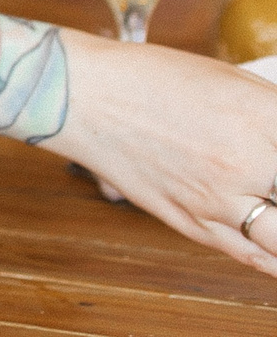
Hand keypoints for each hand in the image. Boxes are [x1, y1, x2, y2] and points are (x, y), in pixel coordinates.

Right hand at [45, 31, 276, 278]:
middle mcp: (248, 161)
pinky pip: (253, 256)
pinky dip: (275, 259)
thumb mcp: (233, 82)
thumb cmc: (152, 78)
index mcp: (263, 116)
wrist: (80, 96)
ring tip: (275, 207)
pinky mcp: (192, 223)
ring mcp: (219, 199)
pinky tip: (276, 249)